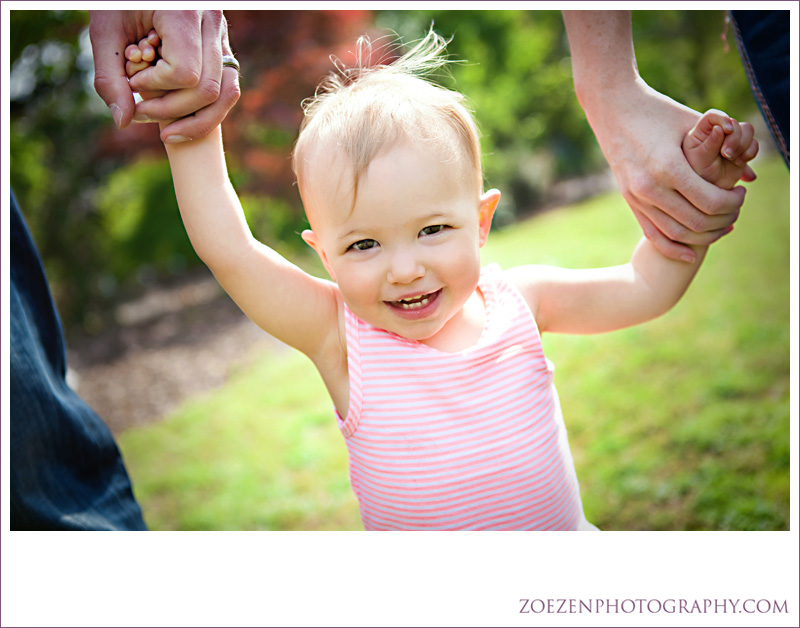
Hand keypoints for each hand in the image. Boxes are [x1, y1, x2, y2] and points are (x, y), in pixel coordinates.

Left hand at [89, 10, 239, 141]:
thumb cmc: (118, 4)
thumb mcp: (105, 32)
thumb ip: (109, 77)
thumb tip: (124, 122)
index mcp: (184, 13)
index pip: (185, 73)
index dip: (156, 88)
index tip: (132, 81)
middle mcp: (211, 23)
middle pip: (208, 89)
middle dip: (172, 111)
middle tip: (141, 110)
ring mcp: (222, 36)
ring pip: (226, 93)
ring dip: (197, 120)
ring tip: (166, 130)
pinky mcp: (223, 48)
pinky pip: (227, 88)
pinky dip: (206, 109)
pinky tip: (179, 116)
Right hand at [583, 79, 747, 261]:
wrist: (612, 109)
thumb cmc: (657, 111)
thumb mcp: (691, 124)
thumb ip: (722, 147)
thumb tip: (749, 176)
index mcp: (668, 166)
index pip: (710, 201)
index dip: (732, 203)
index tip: (741, 193)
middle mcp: (649, 187)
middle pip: (696, 222)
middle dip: (723, 221)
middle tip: (735, 209)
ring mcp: (636, 197)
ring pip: (676, 233)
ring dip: (702, 236)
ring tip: (720, 226)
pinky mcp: (629, 201)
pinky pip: (652, 234)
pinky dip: (673, 249)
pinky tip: (690, 254)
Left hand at [683, 109, 758, 190]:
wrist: (706, 190)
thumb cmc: (695, 174)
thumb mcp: (698, 160)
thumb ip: (708, 145)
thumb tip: (719, 129)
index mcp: (701, 131)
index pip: (713, 115)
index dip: (723, 119)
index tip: (727, 130)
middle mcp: (718, 132)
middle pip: (734, 123)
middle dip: (734, 138)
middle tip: (726, 154)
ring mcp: (731, 140)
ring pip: (747, 130)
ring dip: (743, 144)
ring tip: (732, 159)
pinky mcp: (742, 149)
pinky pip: (754, 144)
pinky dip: (750, 152)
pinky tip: (740, 161)